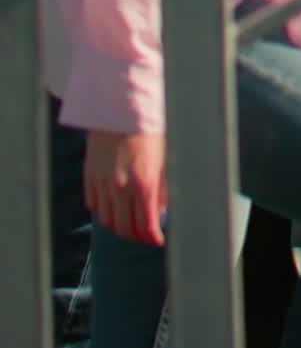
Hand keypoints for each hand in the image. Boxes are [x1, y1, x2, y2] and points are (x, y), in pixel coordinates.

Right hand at [84, 129, 166, 245]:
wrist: (122, 106)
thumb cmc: (149, 130)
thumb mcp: (163, 159)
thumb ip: (163, 189)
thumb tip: (161, 214)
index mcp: (144, 183)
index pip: (146, 226)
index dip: (153, 238)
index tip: (157, 240)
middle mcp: (122, 186)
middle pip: (125, 229)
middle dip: (137, 236)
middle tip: (144, 233)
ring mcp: (103, 182)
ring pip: (107, 221)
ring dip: (119, 225)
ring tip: (128, 220)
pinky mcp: (90, 175)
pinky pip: (93, 204)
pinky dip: (103, 209)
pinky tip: (113, 204)